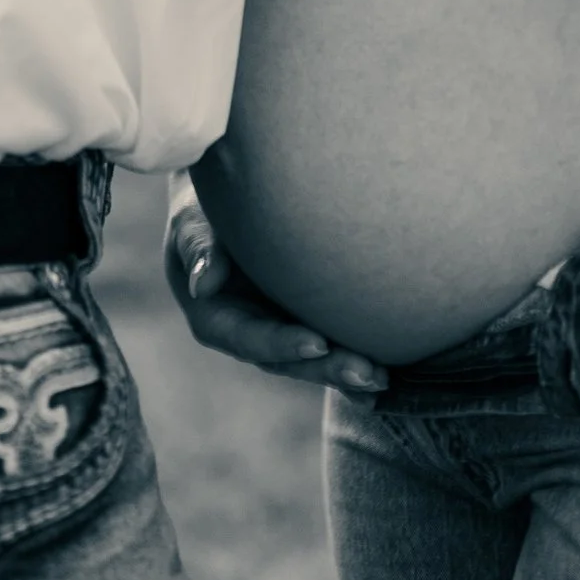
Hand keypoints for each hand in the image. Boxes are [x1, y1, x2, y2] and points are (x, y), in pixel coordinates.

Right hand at [163, 178, 387, 398]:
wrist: (232, 198)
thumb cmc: (204, 209)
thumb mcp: (193, 223)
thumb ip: (198, 248)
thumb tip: (202, 284)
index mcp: (217, 320)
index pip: (251, 339)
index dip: (282, 344)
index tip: (316, 343)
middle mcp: (251, 334)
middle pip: (288, 361)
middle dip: (327, 369)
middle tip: (366, 372)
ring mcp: (279, 331)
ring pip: (314, 361)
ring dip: (346, 371)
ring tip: (382, 377)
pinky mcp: (304, 324)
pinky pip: (330, 350)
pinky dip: (354, 365)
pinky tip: (386, 381)